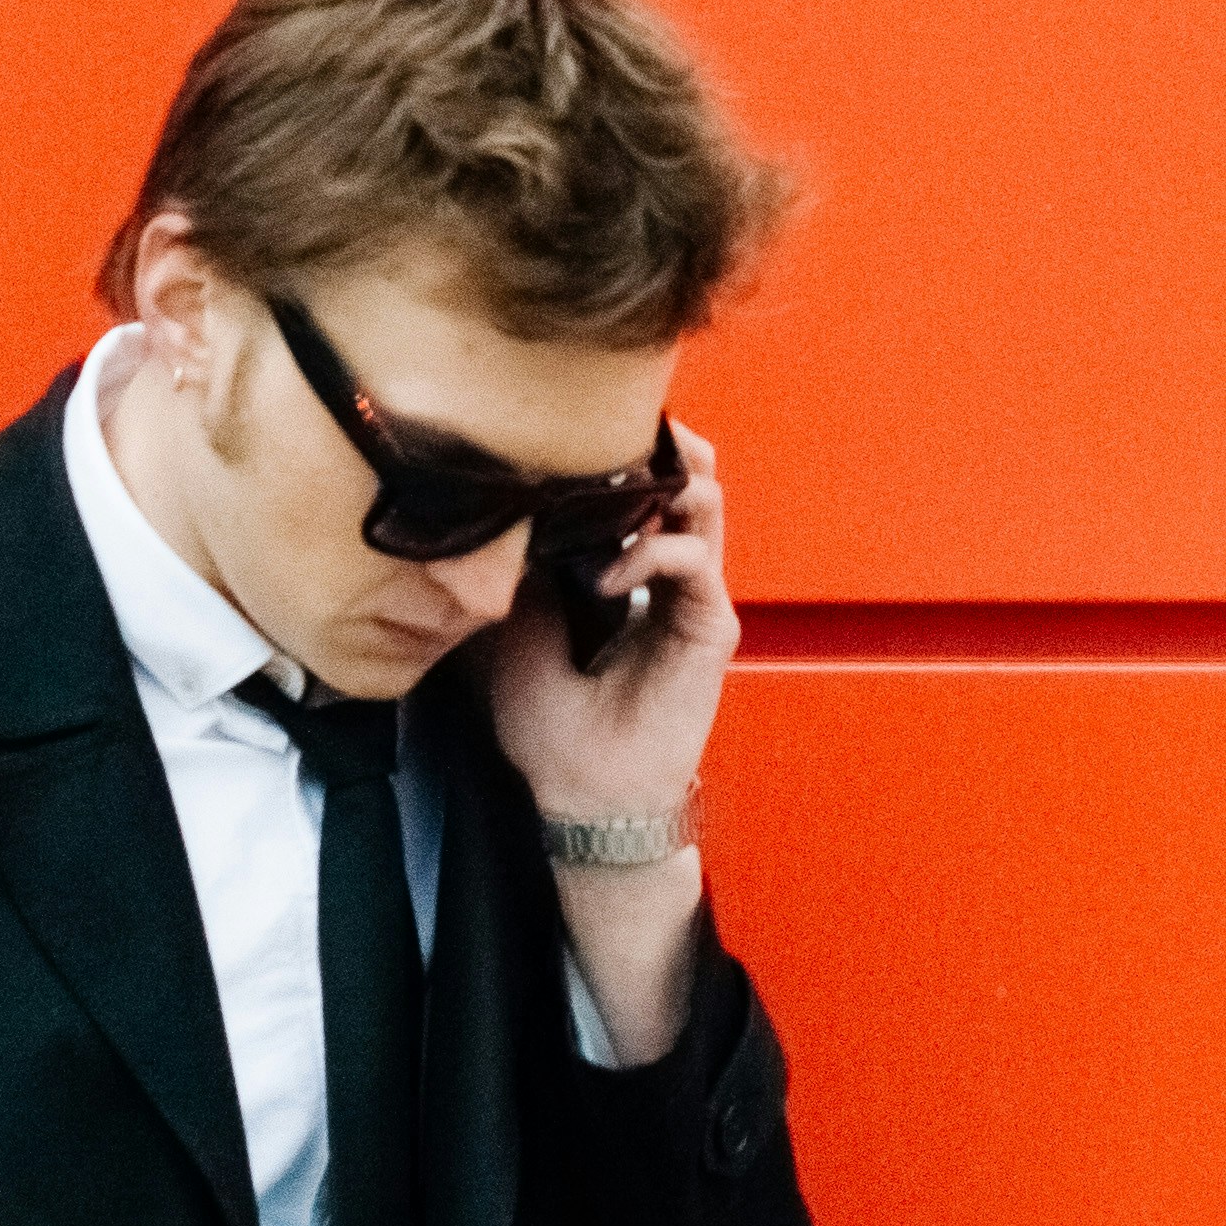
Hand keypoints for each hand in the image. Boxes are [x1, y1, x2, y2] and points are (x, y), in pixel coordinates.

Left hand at [480, 421, 733, 828]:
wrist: (581, 792)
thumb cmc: (548, 721)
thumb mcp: (516, 621)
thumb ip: (529, 559)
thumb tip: (518, 494)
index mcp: (627, 564)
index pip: (642, 479)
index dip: (616, 447)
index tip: (569, 433)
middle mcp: (667, 571)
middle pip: (687, 472)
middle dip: (656, 443)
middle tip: (610, 434)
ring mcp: (693, 594)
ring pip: (705, 498)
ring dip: (660, 484)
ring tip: (610, 499)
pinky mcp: (708, 625)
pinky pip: (695, 559)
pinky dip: (652, 551)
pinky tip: (609, 578)